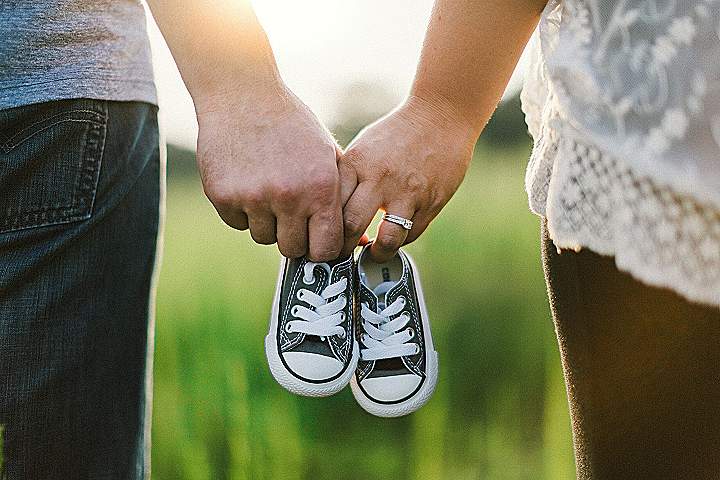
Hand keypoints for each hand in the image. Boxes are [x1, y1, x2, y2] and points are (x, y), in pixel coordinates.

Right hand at [195, 84, 343, 260]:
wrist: (243, 95)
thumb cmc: (293, 125)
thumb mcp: (328, 154)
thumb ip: (340, 197)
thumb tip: (357, 240)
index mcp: (321, 188)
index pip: (325, 249)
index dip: (321, 249)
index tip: (315, 240)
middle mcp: (288, 197)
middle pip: (292, 249)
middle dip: (293, 236)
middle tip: (290, 213)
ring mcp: (253, 198)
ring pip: (263, 236)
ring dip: (266, 221)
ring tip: (267, 188)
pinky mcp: (223, 196)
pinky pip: (237, 223)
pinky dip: (242, 210)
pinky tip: (247, 181)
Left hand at [338, 95, 476, 261]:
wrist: (441, 117)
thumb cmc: (396, 133)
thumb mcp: (363, 149)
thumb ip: (348, 178)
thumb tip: (328, 213)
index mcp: (357, 163)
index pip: (331, 206)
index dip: (324, 229)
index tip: (323, 239)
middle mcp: (380, 179)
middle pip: (351, 226)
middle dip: (343, 249)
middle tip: (342, 256)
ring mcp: (408, 192)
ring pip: (386, 239)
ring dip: (377, 254)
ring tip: (372, 254)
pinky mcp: (431, 202)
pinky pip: (411, 234)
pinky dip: (400, 241)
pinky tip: (393, 237)